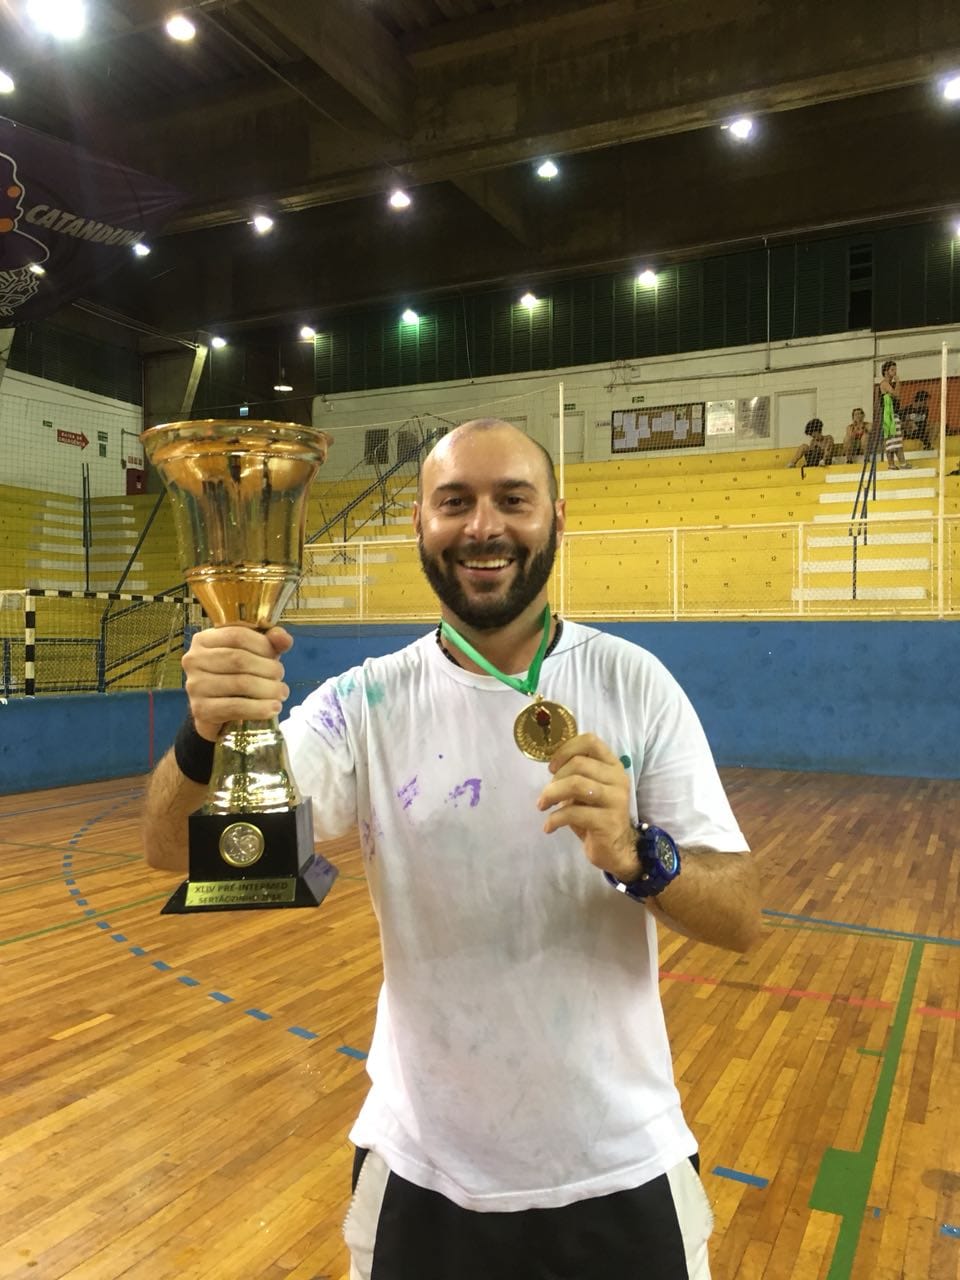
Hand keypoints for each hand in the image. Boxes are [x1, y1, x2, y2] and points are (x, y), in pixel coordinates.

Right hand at [181, 625, 292, 740]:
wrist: (218, 712)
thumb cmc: (237, 676)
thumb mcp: (255, 654)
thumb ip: (270, 643)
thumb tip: (283, 637)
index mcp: (204, 639)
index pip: (237, 635)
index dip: (263, 645)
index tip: (276, 656)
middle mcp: (194, 660)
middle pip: (239, 659)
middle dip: (268, 668)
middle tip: (281, 677)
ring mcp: (195, 685)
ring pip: (240, 683)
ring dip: (268, 689)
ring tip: (281, 693)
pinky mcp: (201, 710)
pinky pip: (235, 707)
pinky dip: (259, 708)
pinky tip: (273, 708)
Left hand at [537, 733, 637, 879]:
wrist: (615, 849)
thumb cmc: (596, 815)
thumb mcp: (586, 790)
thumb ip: (575, 774)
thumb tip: (551, 765)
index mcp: (613, 766)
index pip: (590, 741)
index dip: (566, 749)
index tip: (552, 767)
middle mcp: (618, 778)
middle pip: (578, 764)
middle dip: (555, 778)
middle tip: (545, 795)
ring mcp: (616, 799)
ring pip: (576, 784)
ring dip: (551, 794)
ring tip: (542, 806)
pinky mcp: (608, 821)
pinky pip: (573, 812)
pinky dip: (554, 819)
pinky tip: (549, 827)